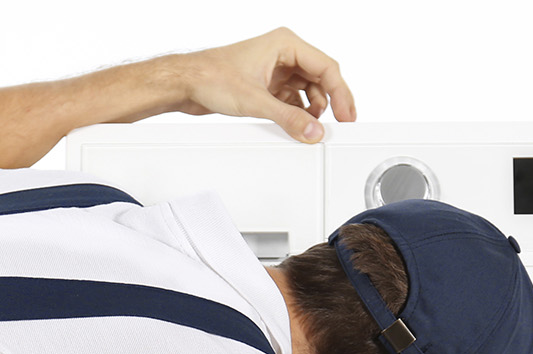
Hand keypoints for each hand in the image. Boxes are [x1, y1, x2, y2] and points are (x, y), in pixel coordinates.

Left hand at [166, 29, 356, 143]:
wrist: (186, 84)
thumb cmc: (211, 76)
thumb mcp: (255, 101)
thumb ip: (288, 118)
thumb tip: (312, 131)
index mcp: (285, 44)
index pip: (326, 67)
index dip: (341, 93)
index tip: (346, 114)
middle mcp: (283, 53)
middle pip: (321, 77)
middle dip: (330, 102)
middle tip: (338, 124)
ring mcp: (275, 68)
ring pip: (308, 89)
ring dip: (312, 109)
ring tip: (312, 127)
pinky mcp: (267, 84)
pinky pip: (293, 98)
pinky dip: (297, 111)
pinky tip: (297, 124)